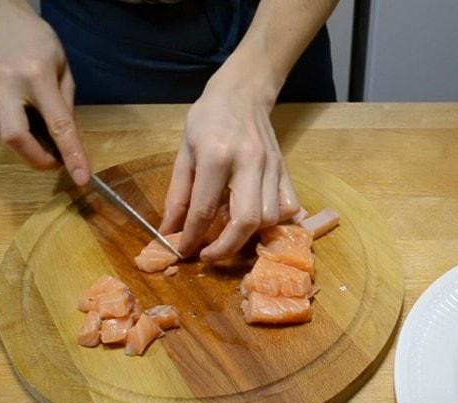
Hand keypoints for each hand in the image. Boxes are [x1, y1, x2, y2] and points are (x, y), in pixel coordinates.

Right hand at [0, 9, 88, 184]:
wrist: (2, 24)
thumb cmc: (40, 46)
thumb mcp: (65, 72)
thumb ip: (67, 107)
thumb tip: (69, 144)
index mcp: (37, 76)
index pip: (58, 125)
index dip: (71, 154)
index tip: (82, 178)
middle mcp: (5, 83)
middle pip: (16, 138)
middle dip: (37, 159)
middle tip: (55, 162)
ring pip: (4, 137)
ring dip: (26, 145)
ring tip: (39, 131)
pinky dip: (11, 133)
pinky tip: (19, 116)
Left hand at [159, 73, 299, 260]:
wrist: (242, 93)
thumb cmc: (208, 119)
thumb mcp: (184, 152)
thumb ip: (178, 194)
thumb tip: (169, 230)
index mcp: (217, 156)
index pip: (205, 209)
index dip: (192, 236)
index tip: (183, 251)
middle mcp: (249, 163)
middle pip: (246, 221)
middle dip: (226, 247)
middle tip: (209, 255)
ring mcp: (272, 167)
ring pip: (269, 218)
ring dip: (249, 236)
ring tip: (229, 235)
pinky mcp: (285, 170)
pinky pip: (288, 207)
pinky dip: (274, 222)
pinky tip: (257, 222)